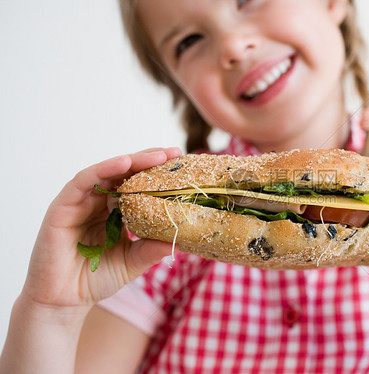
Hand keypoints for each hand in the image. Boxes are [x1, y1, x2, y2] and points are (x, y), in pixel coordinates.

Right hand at [21, 147, 181, 309]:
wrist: (63, 301)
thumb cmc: (95, 278)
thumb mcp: (132, 262)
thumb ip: (151, 249)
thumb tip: (179, 240)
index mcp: (114, 212)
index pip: (137, 185)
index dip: (158, 174)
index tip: (182, 164)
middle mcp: (97, 202)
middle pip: (124, 173)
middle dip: (149, 160)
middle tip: (174, 152)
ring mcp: (80, 202)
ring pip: (106, 172)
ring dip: (131, 160)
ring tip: (156, 155)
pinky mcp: (62, 207)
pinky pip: (83, 182)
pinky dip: (103, 169)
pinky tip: (123, 162)